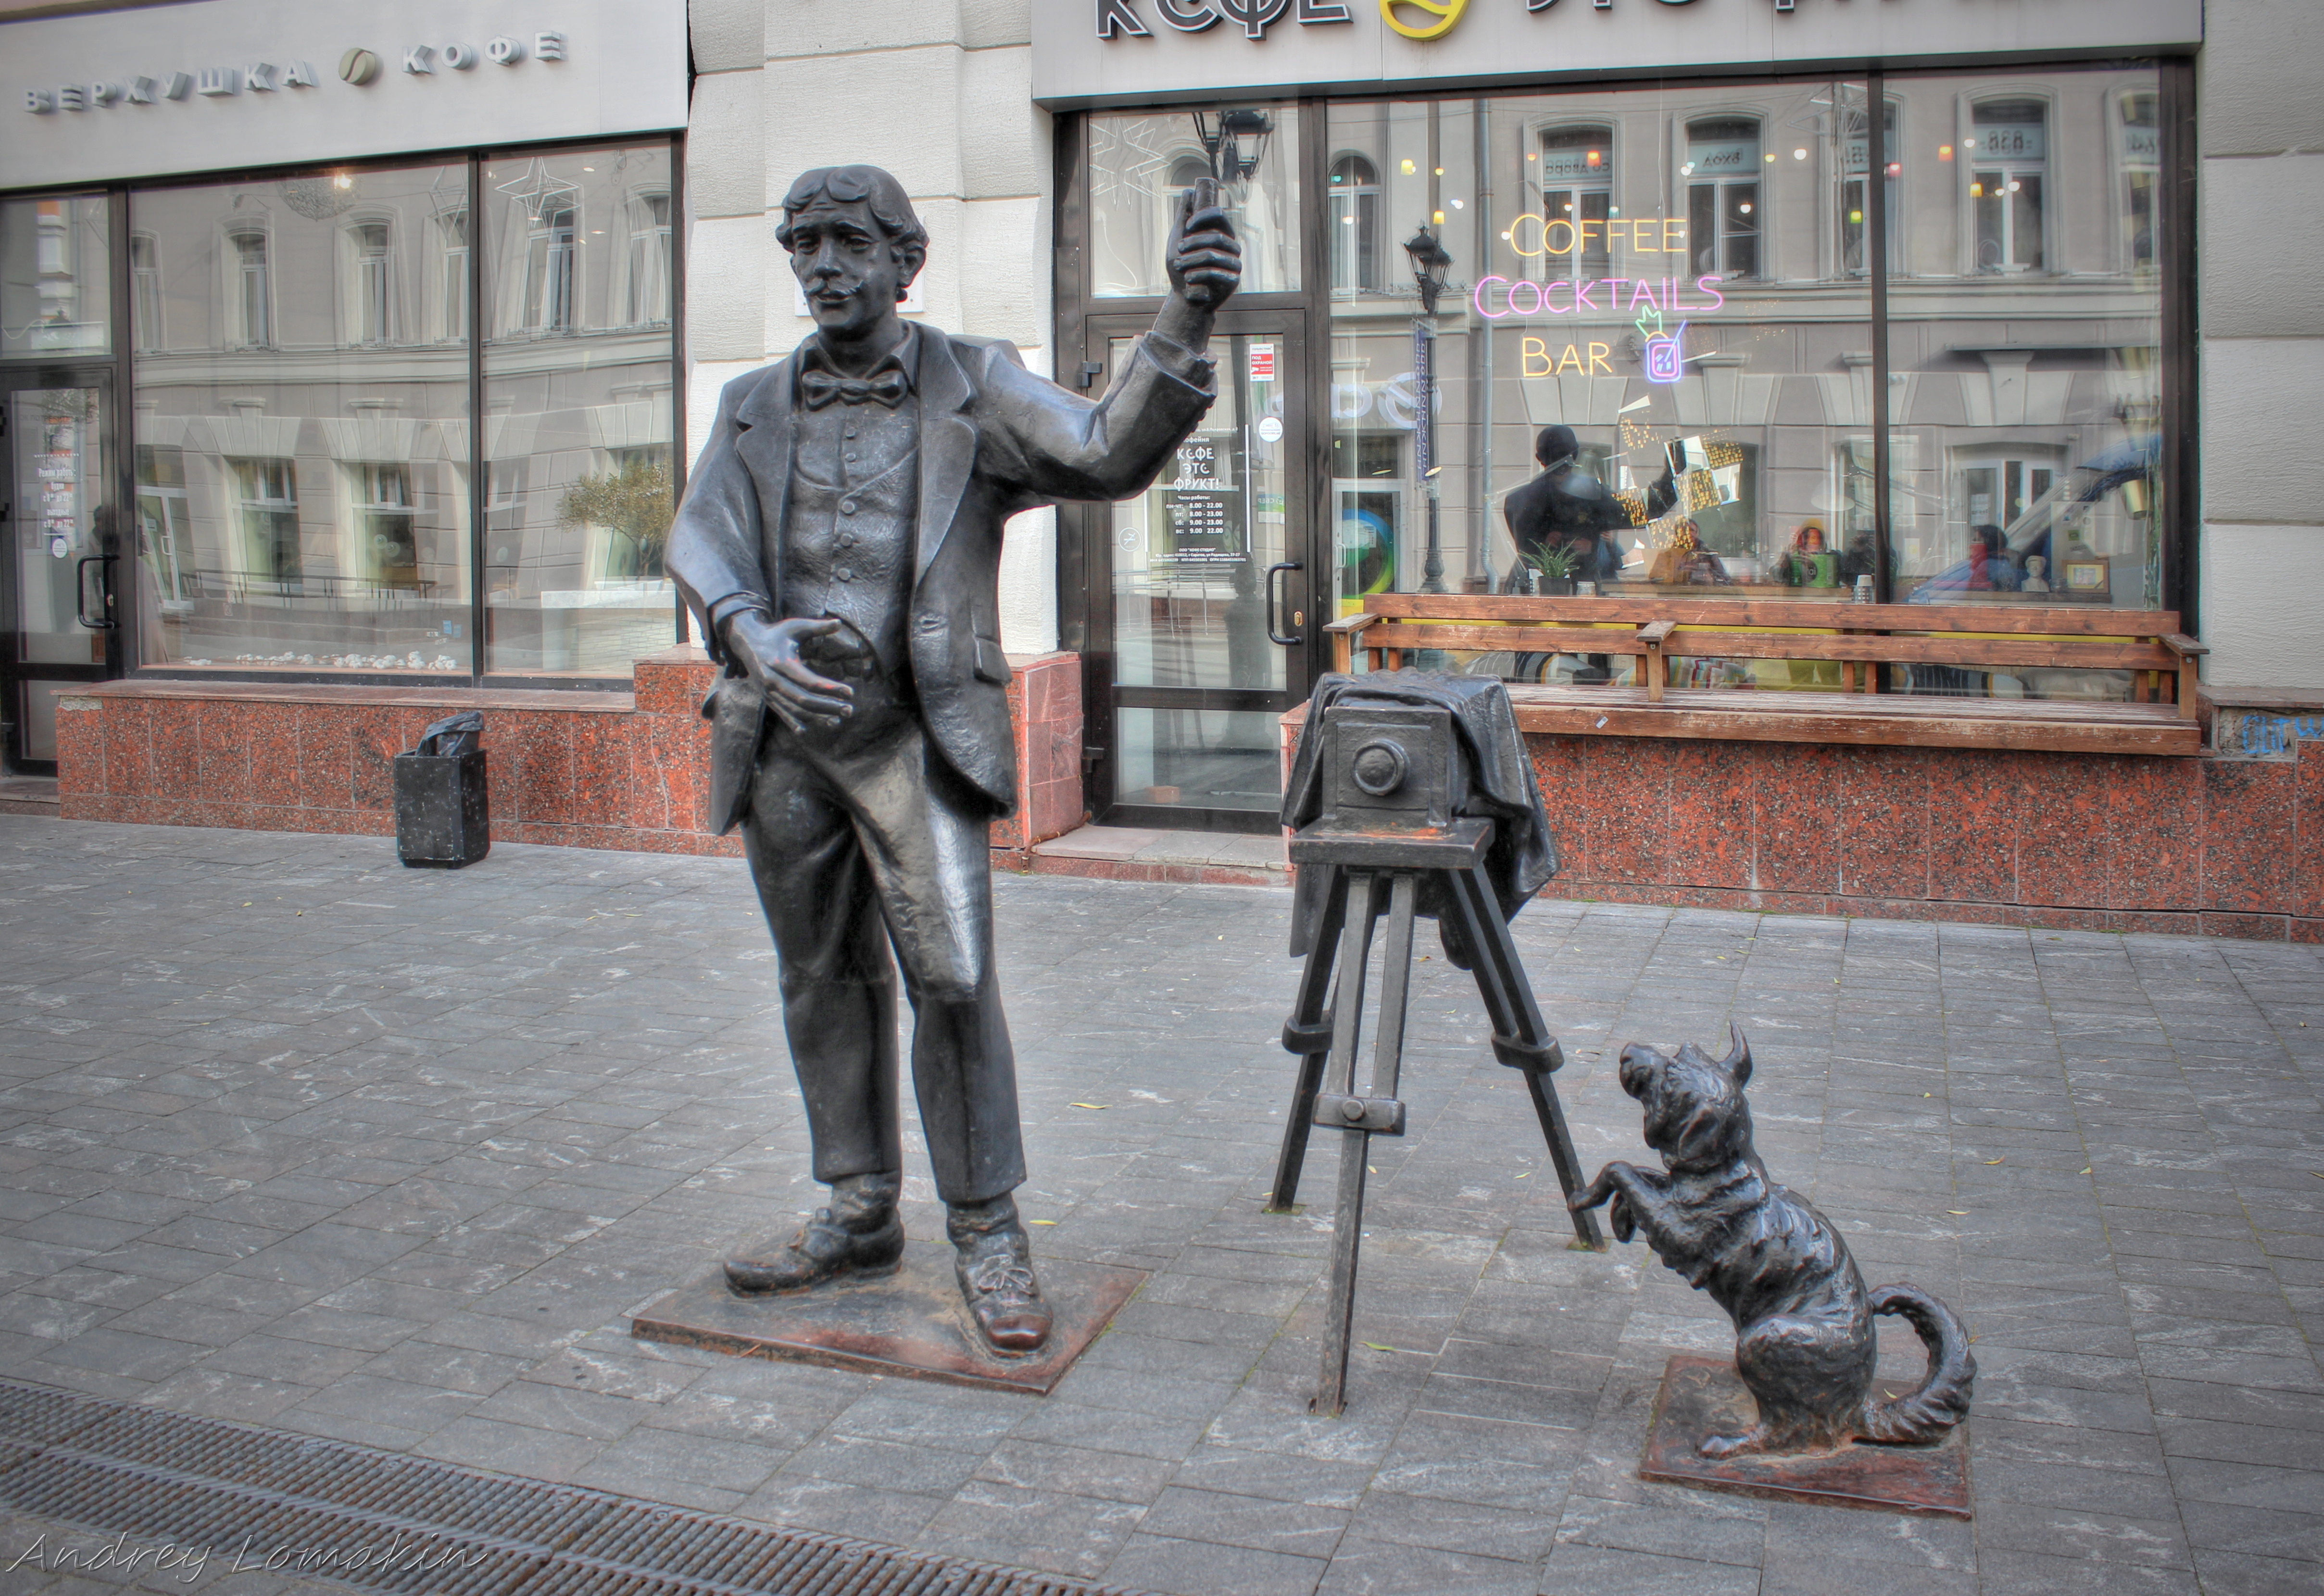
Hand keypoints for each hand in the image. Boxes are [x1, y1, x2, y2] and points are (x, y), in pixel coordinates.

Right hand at [724, 613, 864, 731]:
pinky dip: (793, 723)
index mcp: (781, 662)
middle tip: (849, 710)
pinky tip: (806, 731)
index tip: (850, 693)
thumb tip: (839, 622)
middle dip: (828, 707)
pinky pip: (781, 713)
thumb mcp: (795, 626)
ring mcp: (768, 691)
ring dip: (816, 718)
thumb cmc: (776, 633)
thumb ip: (817, 626)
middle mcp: (773, 680)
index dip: (830, 689)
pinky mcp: (766, 697)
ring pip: (794, 710)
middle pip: (804, 700)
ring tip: (837, 721)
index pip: (809, 681)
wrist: (746, 642)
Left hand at [1165, 176, 1241, 311]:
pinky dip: (1198, 275)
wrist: (1185, 297)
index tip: (1188, 225)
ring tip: (1179, 267)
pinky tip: (1188, 279)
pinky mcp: (1233, 280)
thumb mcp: (1178, 240)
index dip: (1204, 216)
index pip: (1219, 215)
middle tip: (1178, 250)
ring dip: (1191, 260)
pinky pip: (1216, 273)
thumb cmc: (1183, 268)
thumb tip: (1188, 192)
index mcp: (1220, 233)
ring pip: (1214, 255)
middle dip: (1193, 243)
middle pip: (1216, 237)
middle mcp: (1231, 246)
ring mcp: (1234, 263)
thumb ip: (1183, 217)